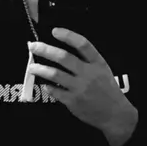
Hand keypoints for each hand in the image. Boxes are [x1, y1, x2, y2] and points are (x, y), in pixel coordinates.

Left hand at [28, 28, 137, 145]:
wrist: (115, 114)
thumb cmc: (107, 89)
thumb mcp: (102, 70)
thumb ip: (87, 60)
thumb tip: (62, 48)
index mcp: (97, 63)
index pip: (82, 44)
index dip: (68, 36)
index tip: (54, 31)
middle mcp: (89, 73)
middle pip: (64, 57)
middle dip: (45, 50)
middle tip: (33, 46)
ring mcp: (80, 88)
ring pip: (55, 74)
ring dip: (40, 69)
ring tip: (31, 67)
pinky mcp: (73, 101)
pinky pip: (55, 91)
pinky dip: (47, 86)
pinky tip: (44, 84)